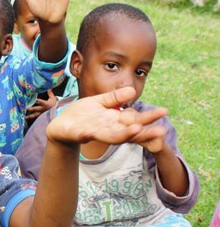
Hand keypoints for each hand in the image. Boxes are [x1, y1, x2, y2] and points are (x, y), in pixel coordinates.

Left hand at [26, 89, 56, 119]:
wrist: (57, 111)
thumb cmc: (54, 104)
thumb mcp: (53, 98)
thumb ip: (50, 93)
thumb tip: (49, 88)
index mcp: (46, 104)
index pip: (42, 102)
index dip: (39, 101)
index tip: (36, 100)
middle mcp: (43, 109)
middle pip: (36, 109)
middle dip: (31, 109)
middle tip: (26, 109)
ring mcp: (41, 113)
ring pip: (35, 114)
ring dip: (30, 116)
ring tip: (25, 117)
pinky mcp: (40, 116)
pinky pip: (35, 117)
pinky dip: (30, 118)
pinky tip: (26, 118)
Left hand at [47, 87, 167, 144]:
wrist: (61, 126)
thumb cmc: (82, 115)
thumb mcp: (100, 102)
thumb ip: (115, 98)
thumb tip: (133, 90)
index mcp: (113, 120)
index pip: (134, 120)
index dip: (148, 118)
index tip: (164, 112)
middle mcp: (107, 128)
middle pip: (128, 131)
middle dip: (144, 131)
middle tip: (161, 131)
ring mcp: (93, 132)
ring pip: (111, 136)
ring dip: (123, 134)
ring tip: (136, 130)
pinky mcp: (78, 134)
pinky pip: (83, 135)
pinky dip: (87, 135)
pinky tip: (90, 134)